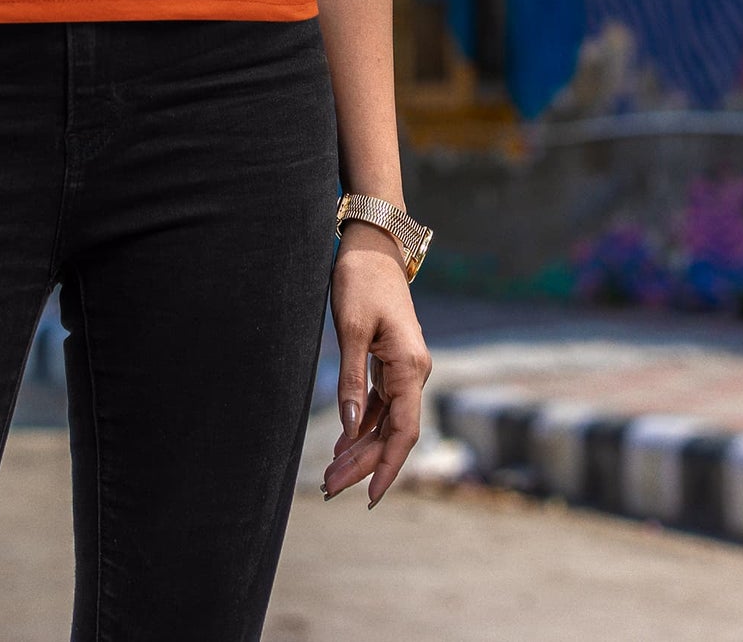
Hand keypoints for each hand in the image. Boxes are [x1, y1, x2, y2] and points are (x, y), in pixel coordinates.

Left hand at [322, 228, 431, 507]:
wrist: (372, 245)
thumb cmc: (361, 279)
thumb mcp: (352, 328)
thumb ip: (352, 379)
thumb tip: (348, 428)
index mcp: (410, 366)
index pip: (403, 432)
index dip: (387, 467)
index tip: (369, 496)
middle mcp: (414, 372)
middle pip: (393, 432)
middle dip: (363, 464)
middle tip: (328, 488)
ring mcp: (404, 368)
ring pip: (386, 422)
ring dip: (360, 448)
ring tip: (330, 475)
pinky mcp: (391, 362)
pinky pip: (380, 405)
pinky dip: (362, 426)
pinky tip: (343, 445)